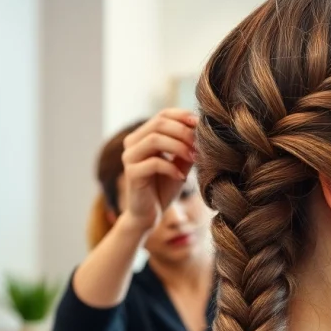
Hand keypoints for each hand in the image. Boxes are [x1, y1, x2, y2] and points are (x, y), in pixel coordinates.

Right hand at [120, 109, 197, 231]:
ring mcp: (129, 158)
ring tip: (194, 158)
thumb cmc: (164, 187)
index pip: (162, 115)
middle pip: (159, 124)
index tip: (201, 124)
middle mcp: (132, 143)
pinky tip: (181, 177)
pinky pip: (154, 162)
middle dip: (184, 132)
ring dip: (179, 147)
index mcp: (142, 136)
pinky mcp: (131, 174)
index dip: (182, 116)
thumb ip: (186, 146)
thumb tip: (201, 127)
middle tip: (199, 145)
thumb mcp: (180, 163)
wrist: (150, 215)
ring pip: (154, 139)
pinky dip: (171, 167)